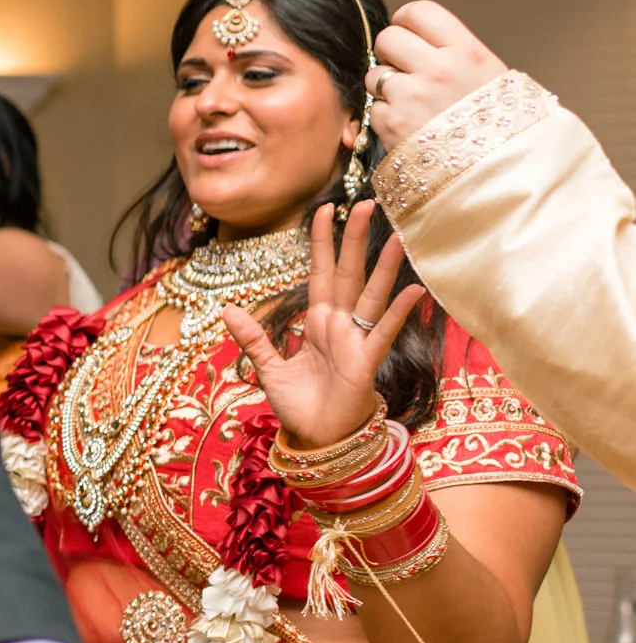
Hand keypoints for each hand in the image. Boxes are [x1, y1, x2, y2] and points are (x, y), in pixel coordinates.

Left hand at [221, 203, 426, 448]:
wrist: (318, 439)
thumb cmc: (300, 404)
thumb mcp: (268, 368)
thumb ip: (254, 338)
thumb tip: (229, 309)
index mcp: (317, 322)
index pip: (321, 273)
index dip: (322, 244)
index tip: (324, 210)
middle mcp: (340, 325)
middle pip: (349, 274)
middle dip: (356, 240)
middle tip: (368, 203)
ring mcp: (356, 341)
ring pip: (372, 296)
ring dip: (385, 267)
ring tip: (399, 236)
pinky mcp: (366, 362)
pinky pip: (383, 333)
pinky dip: (399, 312)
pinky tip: (414, 289)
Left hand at [370, 1, 508, 148]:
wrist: (498, 171)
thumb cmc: (498, 126)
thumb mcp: (492, 77)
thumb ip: (457, 54)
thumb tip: (424, 40)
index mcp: (466, 51)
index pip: (419, 12)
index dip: (406, 21)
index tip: (407, 32)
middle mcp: (437, 68)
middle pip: (387, 38)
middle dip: (390, 53)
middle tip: (404, 69)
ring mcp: (411, 96)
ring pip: (375, 75)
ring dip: (386, 88)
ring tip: (412, 103)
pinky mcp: (392, 124)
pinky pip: (374, 109)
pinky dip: (386, 118)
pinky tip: (409, 127)